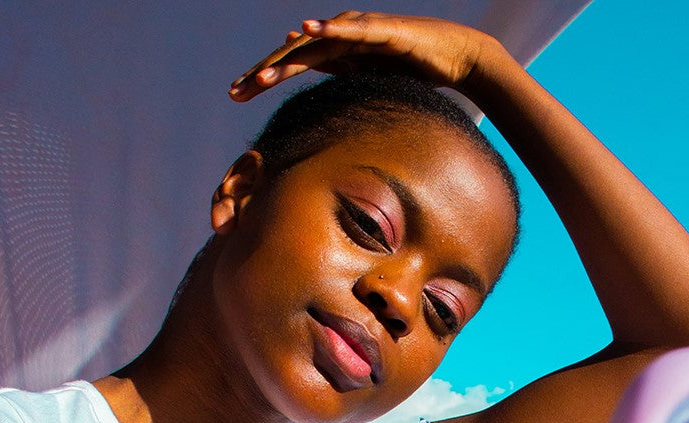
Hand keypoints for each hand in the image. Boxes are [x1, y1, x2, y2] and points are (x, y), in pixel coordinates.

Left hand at [228, 11, 498, 101]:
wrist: (453, 58)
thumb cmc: (413, 78)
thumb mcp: (371, 94)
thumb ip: (346, 102)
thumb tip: (325, 128)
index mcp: (334, 54)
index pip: (291, 66)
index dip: (262, 78)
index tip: (235, 96)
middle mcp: (339, 37)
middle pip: (292, 55)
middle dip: (262, 73)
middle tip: (235, 92)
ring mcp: (357, 30)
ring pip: (314, 44)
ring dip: (286, 59)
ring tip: (263, 76)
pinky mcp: (379, 29)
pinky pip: (349, 30)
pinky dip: (328, 30)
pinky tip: (307, 31)